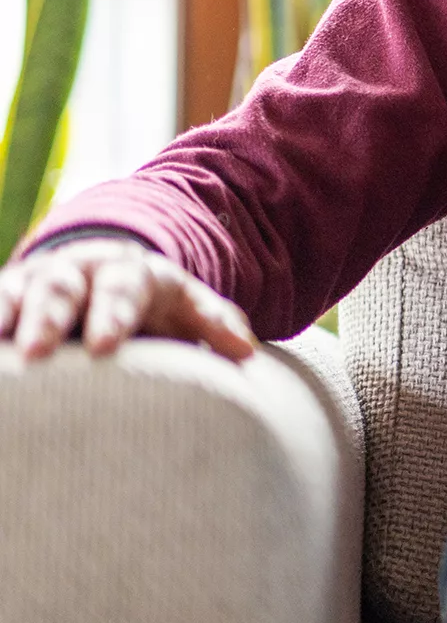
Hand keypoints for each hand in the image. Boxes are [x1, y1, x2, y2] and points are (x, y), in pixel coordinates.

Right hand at [0, 238, 255, 362]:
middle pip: (61, 288)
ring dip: (5, 316)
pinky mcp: (7, 296)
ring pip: (16, 294)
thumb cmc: (154, 303)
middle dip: (48, 318)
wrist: (108, 274)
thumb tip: (246, 351)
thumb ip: (214, 322)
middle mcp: (77, 270)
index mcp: (129, 271)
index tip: (105, 347)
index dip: (113, 314)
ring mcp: (35, 281)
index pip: (123, 289)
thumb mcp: (186, 305)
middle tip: (36, 353)